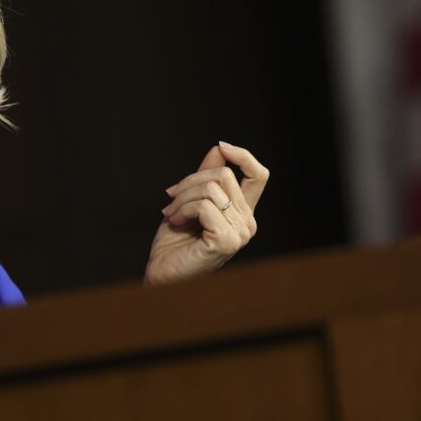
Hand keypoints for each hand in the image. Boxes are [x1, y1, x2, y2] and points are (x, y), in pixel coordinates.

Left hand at [144, 141, 268, 284]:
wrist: (162, 274)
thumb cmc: (174, 243)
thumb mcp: (189, 201)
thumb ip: (205, 177)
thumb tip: (219, 148)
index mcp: (242, 213)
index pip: (258, 175)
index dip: (243, 156)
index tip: (221, 146)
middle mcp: (247, 223)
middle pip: (223, 175)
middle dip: (189, 181)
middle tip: (170, 199)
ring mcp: (240, 233)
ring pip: (210, 188)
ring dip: (182, 198)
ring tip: (170, 214)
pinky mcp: (227, 241)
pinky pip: (204, 206)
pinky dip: (182, 209)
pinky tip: (174, 222)